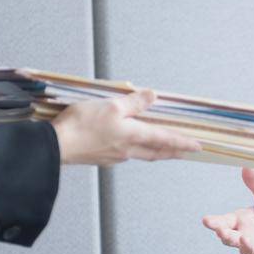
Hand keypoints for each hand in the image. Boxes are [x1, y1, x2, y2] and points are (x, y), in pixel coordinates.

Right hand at [51, 89, 201, 165]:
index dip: (183, 142)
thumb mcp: (110, 105)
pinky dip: (136, 150)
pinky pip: (125, 154)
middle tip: (187, 152)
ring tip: (165, 150)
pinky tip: (132, 146)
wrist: (55, 146)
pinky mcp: (101, 158)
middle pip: (157, 151)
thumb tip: (152, 96)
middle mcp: (127, 149)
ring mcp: (114, 156)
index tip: (198, 146)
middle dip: (173, 151)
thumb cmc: (80, 125)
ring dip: (156, 152)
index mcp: (132, 136)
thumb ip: (133, 102)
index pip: (165, 139)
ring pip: (142, 154)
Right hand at [202, 168, 253, 253]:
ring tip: (244, 239)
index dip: (215, 222)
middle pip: (231, 239)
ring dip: (245, 246)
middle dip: (226, 236)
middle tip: (221, 232)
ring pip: (247, 251)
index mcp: (241, 222)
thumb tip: (246, 165)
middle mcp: (246, 238)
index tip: (206, 220)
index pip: (225, 222)